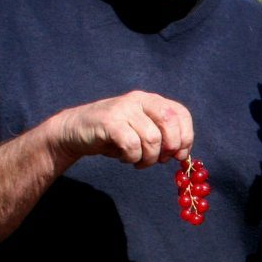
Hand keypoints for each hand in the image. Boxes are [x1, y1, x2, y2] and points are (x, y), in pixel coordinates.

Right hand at [51, 91, 193, 168]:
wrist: (75, 131)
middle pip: (170, 121)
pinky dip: (132, 158)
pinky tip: (125, 158)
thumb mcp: (142, 132)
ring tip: (138, 161)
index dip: (186, 136)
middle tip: (160, 160)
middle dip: (171, 146)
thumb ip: (162, 138)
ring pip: (152, 138)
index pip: (180, 113)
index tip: (180, 154)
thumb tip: (182, 154)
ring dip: (149, 158)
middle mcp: (139, 100)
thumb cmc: (113, 135)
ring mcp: (123, 109)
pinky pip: (132, 145)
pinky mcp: (109, 122)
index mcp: (151, 101)